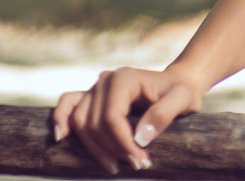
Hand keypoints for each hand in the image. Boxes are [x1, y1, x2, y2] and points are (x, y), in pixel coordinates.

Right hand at [51, 67, 202, 173]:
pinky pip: (68, 104)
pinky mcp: (92, 96)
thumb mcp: (183, 100)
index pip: (112, 117)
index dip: (122, 142)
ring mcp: (96, 88)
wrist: (178, 84)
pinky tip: (62, 137)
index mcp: (125, 79)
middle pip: (94, 123)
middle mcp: (105, 81)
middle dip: (112, 149)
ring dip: (93, 147)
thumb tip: (140, 138)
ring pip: (80, 121)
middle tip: (136, 165)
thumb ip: (163, 115)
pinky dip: (61, 118)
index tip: (140, 160)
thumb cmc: (181, 91)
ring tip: (114, 165)